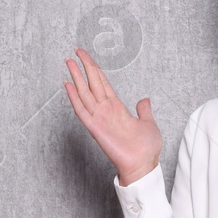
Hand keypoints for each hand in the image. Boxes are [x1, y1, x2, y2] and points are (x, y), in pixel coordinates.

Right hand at [60, 47, 161, 184]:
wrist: (143, 165)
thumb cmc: (146, 149)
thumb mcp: (148, 123)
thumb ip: (144, 110)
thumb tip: (144, 99)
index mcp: (117, 108)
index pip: (103, 83)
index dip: (94, 69)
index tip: (86, 57)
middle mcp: (106, 111)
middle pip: (92, 83)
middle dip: (84, 66)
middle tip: (75, 52)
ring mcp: (99, 118)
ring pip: (84, 93)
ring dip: (76, 77)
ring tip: (68, 62)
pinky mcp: (95, 128)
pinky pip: (82, 110)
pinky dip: (74, 98)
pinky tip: (68, 85)